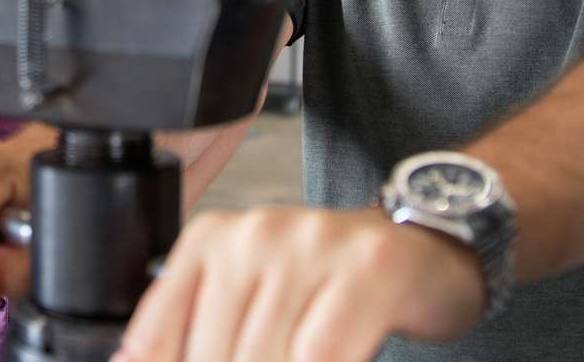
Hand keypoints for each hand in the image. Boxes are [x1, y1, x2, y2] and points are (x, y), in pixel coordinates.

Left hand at [111, 206, 485, 361]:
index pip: (157, 336)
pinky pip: (322, 354)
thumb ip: (196, 333)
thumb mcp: (250, 297)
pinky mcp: (367, 271)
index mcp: (209, 239)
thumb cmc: (330, 285)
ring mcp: (311, 246)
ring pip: (263, 357)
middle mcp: (254, 234)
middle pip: (211, 355)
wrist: (426, 250)